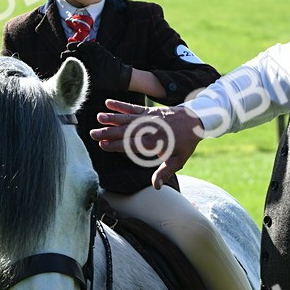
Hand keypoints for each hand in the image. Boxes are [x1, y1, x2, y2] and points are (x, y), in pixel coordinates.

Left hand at [61, 41, 132, 91]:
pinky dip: (84, 44)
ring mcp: (90, 52)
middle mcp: (84, 57)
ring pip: (79, 47)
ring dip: (73, 46)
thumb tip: (67, 78)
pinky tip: (80, 46)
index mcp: (80, 65)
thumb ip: (79, 77)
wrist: (116, 76)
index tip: (62, 61)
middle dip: (68, 53)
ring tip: (69, 47)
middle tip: (63, 54)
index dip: (65, 60)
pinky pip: (89, 45)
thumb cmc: (102, 81)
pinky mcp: (97, 48)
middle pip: (73, 52)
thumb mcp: (88, 80)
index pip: (70, 60)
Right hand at [90, 100, 204, 188]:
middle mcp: (149, 129)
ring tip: (99, 118)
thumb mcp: (178, 160)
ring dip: (113, 117)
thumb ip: (164, 172)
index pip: (132, 144)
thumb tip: (155, 187)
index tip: (103, 145)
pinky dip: (121, 105)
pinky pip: (133, 108)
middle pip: (126, 131)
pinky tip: (109, 103)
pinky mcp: (149, 111)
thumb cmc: (185, 143)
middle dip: (109, 132)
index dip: (117, 145)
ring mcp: (148, 118)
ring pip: (128, 118)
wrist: (195, 121)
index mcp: (154, 143)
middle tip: (93, 134)